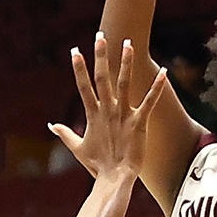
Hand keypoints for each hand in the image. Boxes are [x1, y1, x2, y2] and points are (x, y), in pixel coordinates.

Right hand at [50, 34, 167, 181]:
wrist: (115, 179)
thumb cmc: (98, 164)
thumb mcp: (78, 147)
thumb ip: (65, 133)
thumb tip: (51, 125)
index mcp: (93, 114)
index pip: (84, 86)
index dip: (79, 68)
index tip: (74, 50)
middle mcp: (107, 111)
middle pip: (102, 78)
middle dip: (100, 56)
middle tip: (100, 36)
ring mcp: (123, 115)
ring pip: (123, 83)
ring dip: (125, 62)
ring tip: (128, 43)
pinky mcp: (139, 123)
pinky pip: (149, 102)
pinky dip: (157, 86)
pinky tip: (165, 72)